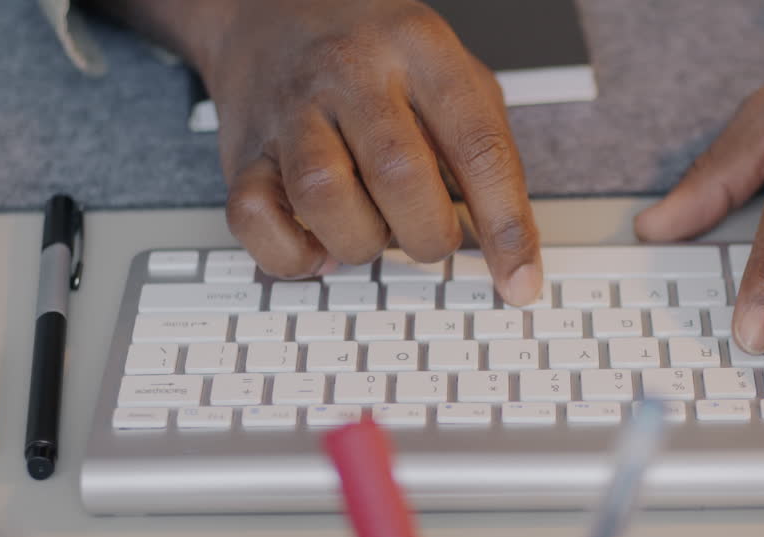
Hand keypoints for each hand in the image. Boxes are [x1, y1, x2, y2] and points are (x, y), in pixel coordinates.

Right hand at [144, 0, 543, 301]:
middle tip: (430, 235)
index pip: (479, 147)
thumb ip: (486, 152)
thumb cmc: (377, 58)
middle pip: (400, 175)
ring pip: (324, 196)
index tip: (520, 282)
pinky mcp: (243, 148)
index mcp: (421, 47)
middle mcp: (352, 70)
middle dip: (428, 234)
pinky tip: (318, 244)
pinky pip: (255, 218)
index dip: (507, 227)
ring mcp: (291, 107)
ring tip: (372, 228)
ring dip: (361, 240)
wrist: (271, 9)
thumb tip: (513, 254)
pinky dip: (292, 254)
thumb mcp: (450, 75)